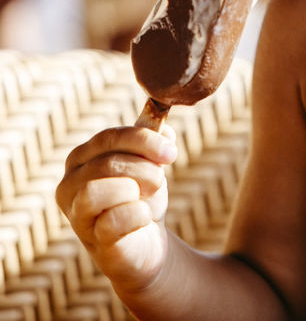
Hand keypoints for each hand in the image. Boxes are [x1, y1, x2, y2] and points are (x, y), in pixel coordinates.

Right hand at [56, 124, 177, 294]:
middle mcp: (68, 185)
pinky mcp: (92, 241)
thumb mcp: (148, 162)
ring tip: (147, 197)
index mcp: (79, 158)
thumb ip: (153, 140)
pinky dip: (138, 214)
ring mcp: (76, 215)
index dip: (143, 140)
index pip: (109, 137)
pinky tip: (144, 217)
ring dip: (135, 189)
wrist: (147, 242)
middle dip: (144, 168)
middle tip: (159, 180)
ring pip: (97, 190)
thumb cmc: (141, 197)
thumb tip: (163, 129)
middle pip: (107, 163)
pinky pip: (113, 220)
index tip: (171, 152)